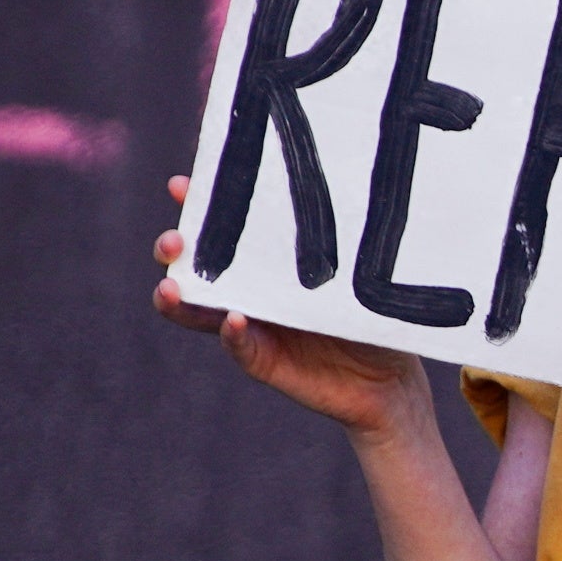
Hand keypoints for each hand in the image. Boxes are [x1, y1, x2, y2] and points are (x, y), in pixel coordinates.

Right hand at [153, 177, 425, 436]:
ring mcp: (249, 325)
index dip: (196, 206)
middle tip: (175, 241)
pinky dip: (232, 333)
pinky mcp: (262, 360)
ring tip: (172, 286)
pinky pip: (239, 346)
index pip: (221, 227)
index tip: (180, 187)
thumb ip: (333, 238)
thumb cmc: (371, 311)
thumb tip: (332, 183)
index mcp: (263, 259)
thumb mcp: (354, 268)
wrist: (389, 378)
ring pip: (195, 311)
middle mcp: (247, 289)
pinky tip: (234, 319)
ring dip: (176, 297)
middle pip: (192, 265)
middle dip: (172, 248)